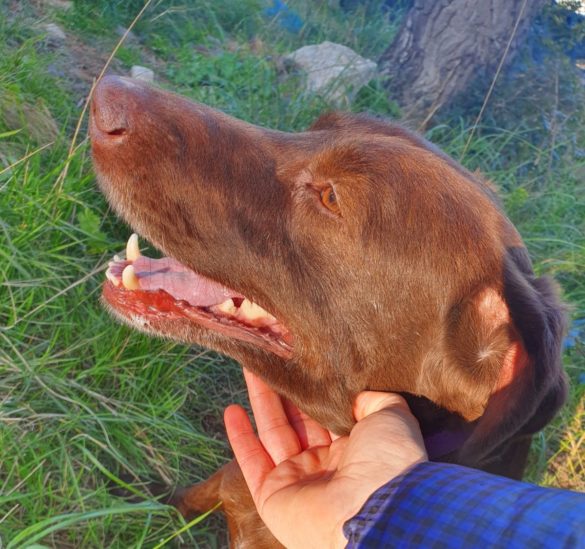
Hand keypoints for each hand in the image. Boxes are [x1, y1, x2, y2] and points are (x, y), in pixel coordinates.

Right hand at [224, 370, 427, 547]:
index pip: (326, 412)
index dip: (313, 388)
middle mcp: (325, 463)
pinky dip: (240, 438)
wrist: (373, 512)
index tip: (301, 359)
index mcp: (354, 448)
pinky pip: (252, 462)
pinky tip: (231, 410)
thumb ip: (374, 400)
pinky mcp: (272, 496)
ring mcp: (297, 479)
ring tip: (250, 366)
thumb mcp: (392, 417)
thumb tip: (354, 395)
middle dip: (283, 387)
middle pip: (296, 418)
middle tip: (271, 356)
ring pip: (273, 432)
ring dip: (260, 400)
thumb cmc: (388, 461)